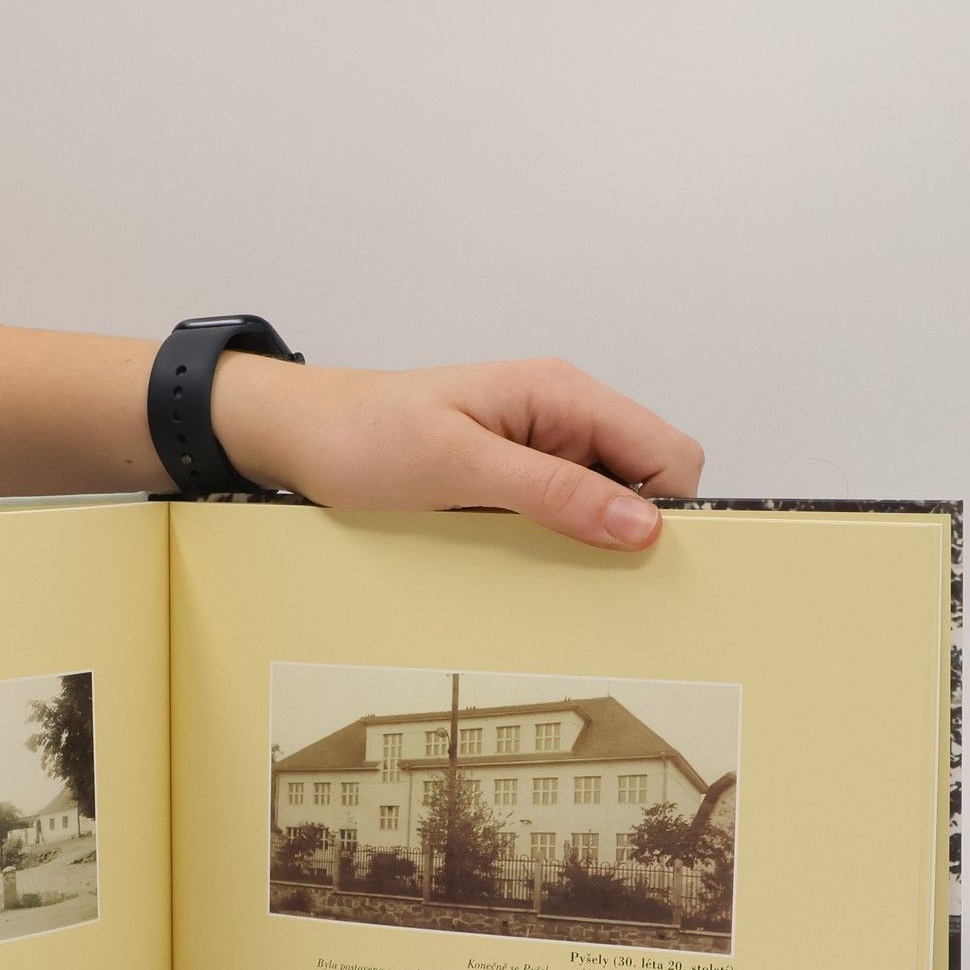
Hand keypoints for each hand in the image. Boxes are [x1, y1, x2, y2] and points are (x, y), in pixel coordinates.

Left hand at [216, 355, 703, 549]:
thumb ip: (552, 491)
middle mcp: (563, 416)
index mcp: (563, 394)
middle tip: (585, 575)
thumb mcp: (458, 466)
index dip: (669, 510)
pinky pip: (563, 514)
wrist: (300, 434)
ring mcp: (540, 448)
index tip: (635, 563)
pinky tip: (520, 562)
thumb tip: (643, 525)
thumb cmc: (366, 435)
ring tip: (542, 570)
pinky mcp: (514, 478)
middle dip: (633, 531)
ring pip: (608, 503)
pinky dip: (555, 543)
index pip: (668, 452)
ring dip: (591, 541)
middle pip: (648, 481)